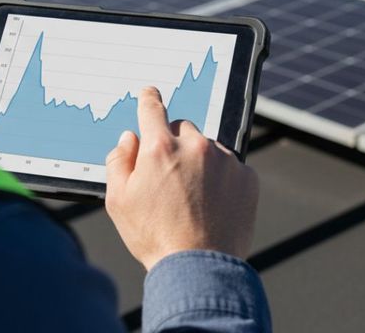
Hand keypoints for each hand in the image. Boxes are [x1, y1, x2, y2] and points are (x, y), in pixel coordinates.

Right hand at [105, 86, 258, 271]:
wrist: (199, 269)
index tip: (150, 94)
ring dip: (199, 161)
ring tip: (193, 198)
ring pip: (207, 147)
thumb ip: (119, 161)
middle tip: (170, 177)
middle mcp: (194, 145)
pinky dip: (222, 178)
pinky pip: (230, 166)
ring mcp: (224, 159)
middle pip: (181, 128)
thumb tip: (130, 137)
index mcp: (159, 147)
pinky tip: (213, 203)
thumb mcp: (118, 201)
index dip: (148, 100)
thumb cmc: (154, 237)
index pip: (152, 108)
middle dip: (173, 144)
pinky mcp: (246, 176)